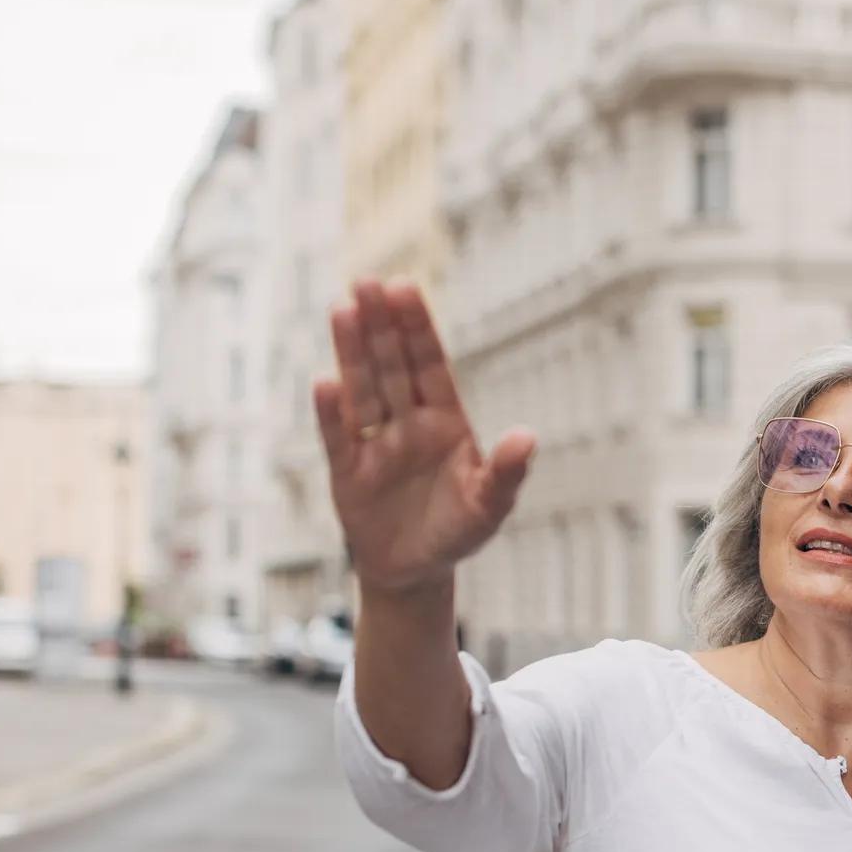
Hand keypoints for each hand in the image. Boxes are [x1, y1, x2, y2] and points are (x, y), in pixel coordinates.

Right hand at [313, 280, 534, 594]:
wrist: (416, 570)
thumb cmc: (458, 531)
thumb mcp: (490, 507)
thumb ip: (506, 473)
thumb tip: (527, 437)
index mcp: (445, 421)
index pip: (430, 366)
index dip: (417, 329)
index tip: (405, 288)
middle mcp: (407, 423)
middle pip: (392, 367)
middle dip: (381, 326)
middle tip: (367, 281)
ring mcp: (375, 444)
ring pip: (363, 390)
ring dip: (353, 352)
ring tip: (342, 309)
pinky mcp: (348, 472)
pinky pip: (339, 438)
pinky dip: (333, 414)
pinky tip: (325, 383)